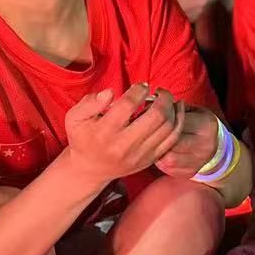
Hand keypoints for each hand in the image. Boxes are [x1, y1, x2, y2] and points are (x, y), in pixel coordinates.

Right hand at [62, 84, 191, 186]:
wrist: (90, 169)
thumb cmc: (83, 137)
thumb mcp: (75, 118)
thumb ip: (89, 103)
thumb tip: (109, 93)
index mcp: (104, 132)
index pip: (128, 105)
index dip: (139, 90)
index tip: (141, 86)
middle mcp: (124, 145)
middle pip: (155, 116)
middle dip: (163, 97)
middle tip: (159, 90)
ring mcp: (140, 155)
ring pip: (168, 127)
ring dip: (172, 108)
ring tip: (166, 99)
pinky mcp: (150, 159)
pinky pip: (173, 139)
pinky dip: (179, 122)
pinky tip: (176, 110)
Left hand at [153, 104, 223, 179]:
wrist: (218, 148)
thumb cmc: (201, 125)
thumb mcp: (194, 110)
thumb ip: (175, 107)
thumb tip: (149, 103)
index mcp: (206, 125)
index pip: (177, 122)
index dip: (161, 119)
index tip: (153, 116)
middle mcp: (205, 145)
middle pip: (172, 143)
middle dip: (158, 137)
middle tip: (151, 132)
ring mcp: (198, 161)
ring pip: (168, 158)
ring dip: (157, 151)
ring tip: (155, 144)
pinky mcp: (190, 172)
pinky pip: (168, 169)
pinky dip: (160, 161)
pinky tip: (161, 154)